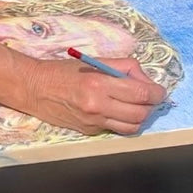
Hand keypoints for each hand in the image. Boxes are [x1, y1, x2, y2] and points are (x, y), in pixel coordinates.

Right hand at [24, 57, 165, 135]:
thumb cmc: (61, 70)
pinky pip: (116, 129)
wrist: (33, 88)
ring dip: (140, 116)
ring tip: (135, 105)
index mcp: (99, 84)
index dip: (156, 93)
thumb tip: (144, 79)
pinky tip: (117, 110)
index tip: (159, 91)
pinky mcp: (89, 131)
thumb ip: (121, 67)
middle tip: (150, 97)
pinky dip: (123, 121)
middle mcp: (98, 106)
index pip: (140, 94)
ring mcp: (94, 122)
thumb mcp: (92, 61)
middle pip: (141, 113)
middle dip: (151, 105)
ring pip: (132, 127)